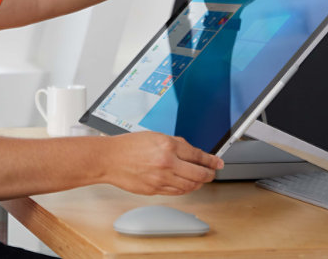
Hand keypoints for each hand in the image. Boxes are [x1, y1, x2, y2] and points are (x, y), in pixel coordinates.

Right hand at [106, 131, 222, 195]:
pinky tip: (186, 185)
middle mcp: (167, 163)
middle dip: (209, 174)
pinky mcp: (154, 190)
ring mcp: (161, 178)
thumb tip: (191, 152)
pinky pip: (176, 192)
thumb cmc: (127, 146)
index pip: (198, 155)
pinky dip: (185, 189)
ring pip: (190, 186)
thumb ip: (175, 144)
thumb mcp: (154, 136)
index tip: (218, 163)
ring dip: (198, 184)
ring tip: (200, 180)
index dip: (211, 160)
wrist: (109, 159)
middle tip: (212, 173)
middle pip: (199, 174)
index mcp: (168, 146)